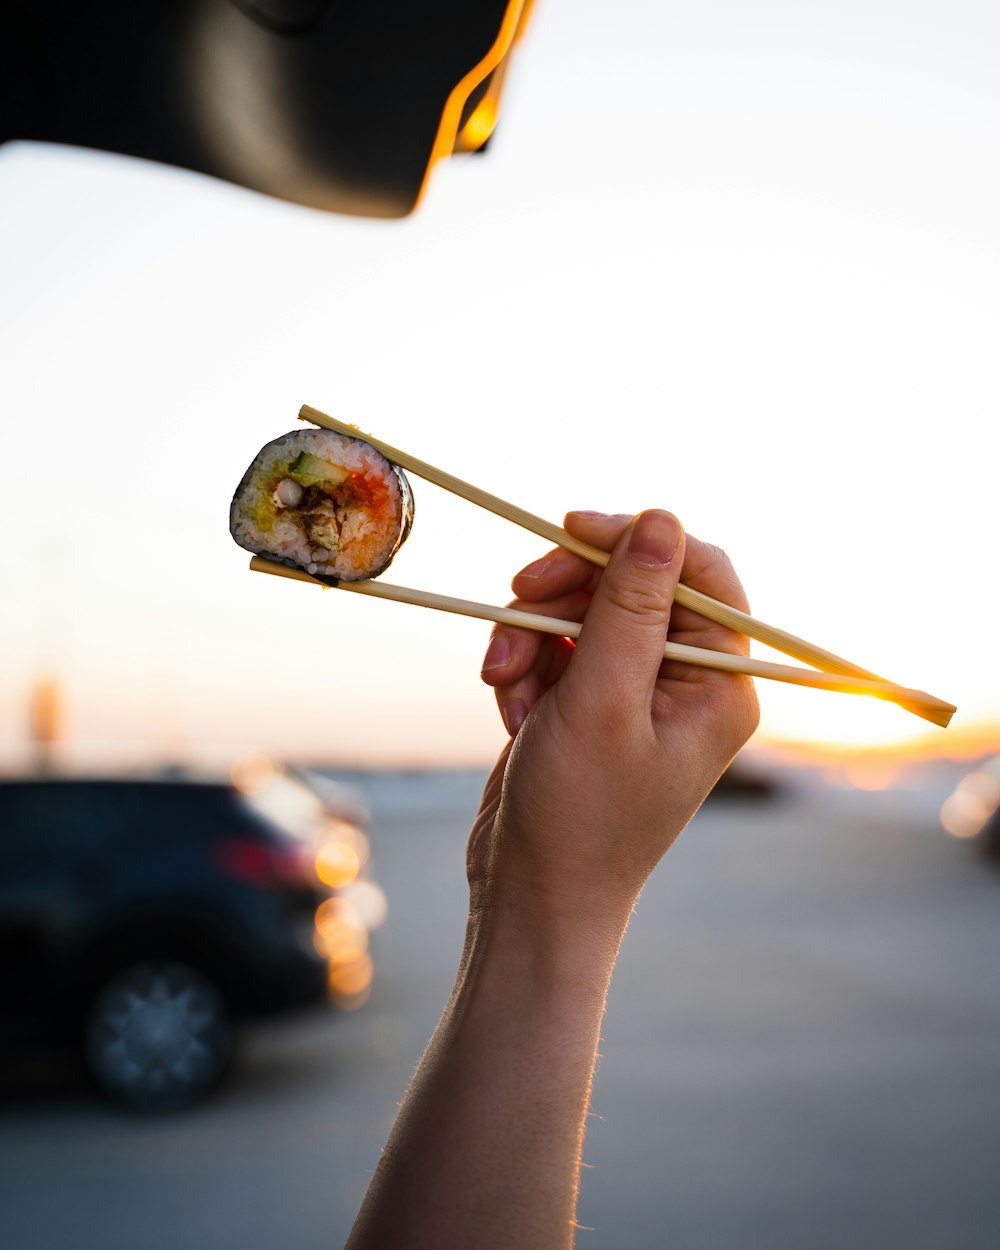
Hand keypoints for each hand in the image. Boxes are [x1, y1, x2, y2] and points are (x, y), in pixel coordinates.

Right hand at [474, 509, 759, 933]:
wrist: (532, 896)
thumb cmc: (579, 813)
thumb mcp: (602, 698)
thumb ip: (629, 605)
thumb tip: (661, 518)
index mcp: (718, 682)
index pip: (698, 571)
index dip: (636, 539)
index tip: (571, 528)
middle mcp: (685, 682)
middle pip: (629, 585)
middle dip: (565, 595)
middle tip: (515, 602)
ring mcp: (634, 693)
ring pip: (581, 612)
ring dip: (532, 636)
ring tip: (505, 682)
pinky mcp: (588, 704)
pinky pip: (555, 649)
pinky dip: (524, 668)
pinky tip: (511, 712)